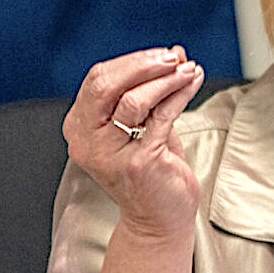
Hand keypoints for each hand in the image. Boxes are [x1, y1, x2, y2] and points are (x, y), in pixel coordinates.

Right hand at [63, 46, 204, 234]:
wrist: (159, 218)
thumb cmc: (152, 171)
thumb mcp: (145, 126)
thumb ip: (154, 92)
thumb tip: (174, 54)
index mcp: (81, 127)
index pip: (98, 80)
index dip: (132, 61)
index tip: (163, 54)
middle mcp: (87, 140)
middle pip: (107, 85)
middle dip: (144, 65)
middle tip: (174, 57)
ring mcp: (110, 153)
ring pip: (134, 99)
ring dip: (166, 79)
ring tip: (189, 69)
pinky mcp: (138, 162)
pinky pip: (160, 117)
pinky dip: (179, 95)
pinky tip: (193, 84)